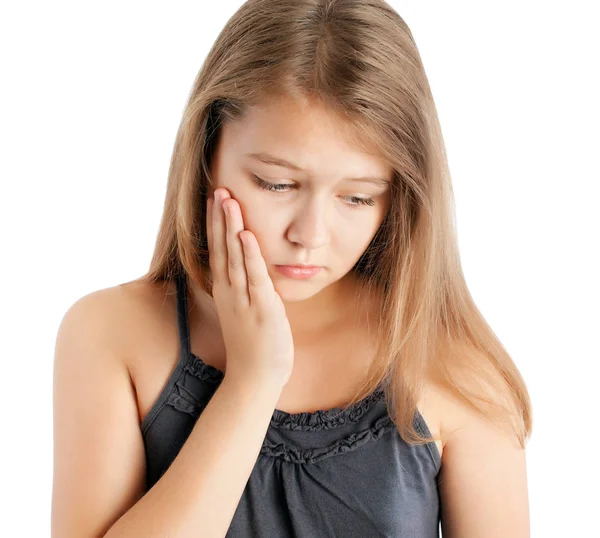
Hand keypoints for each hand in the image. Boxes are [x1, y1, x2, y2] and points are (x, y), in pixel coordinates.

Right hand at [206, 188, 294, 387]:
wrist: (257, 377)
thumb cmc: (254, 344)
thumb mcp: (246, 310)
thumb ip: (246, 288)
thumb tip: (250, 269)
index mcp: (227, 290)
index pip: (219, 250)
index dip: (216, 224)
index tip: (216, 200)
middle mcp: (231, 291)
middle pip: (222, 248)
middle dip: (220, 218)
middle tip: (217, 189)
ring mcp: (244, 299)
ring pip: (234, 257)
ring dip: (231, 228)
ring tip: (228, 201)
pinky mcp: (262, 308)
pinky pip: (254, 278)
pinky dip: (250, 256)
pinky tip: (246, 235)